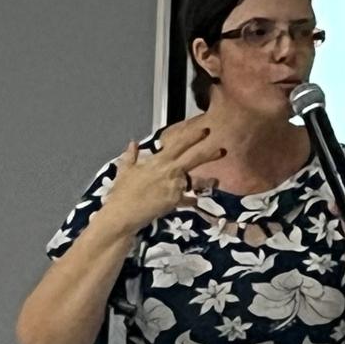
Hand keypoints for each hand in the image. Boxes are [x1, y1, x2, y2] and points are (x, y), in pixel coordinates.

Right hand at [101, 126, 224, 234]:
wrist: (123, 214)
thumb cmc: (122, 192)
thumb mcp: (124, 171)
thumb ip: (130, 156)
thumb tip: (132, 143)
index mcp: (159, 161)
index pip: (179, 144)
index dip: (193, 136)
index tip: (205, 130)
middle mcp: (170, 171)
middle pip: (194, 159)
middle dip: (209, 154)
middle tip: (222, 149)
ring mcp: (175, 186)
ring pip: (195, 181)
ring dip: (207, 181)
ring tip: (217, 180)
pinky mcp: (175, 201)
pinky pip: (188, 200)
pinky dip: (191, 200)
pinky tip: (195, 200)